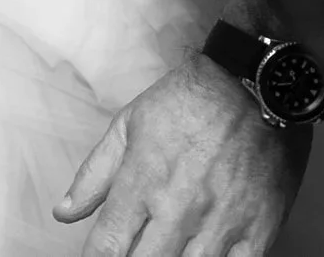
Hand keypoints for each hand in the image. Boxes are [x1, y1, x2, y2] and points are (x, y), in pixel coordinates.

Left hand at [57, 55, 308, 256]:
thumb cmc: (189, 101)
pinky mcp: (259, 230)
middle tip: (135, 247)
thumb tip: (64, 213)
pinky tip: (202, 254)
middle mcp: (179, 209)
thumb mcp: (129, 125)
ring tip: (168, 248)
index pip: (106, 248)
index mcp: (142, 183)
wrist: (255, 83)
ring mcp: (221, 223)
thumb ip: (94, 175)